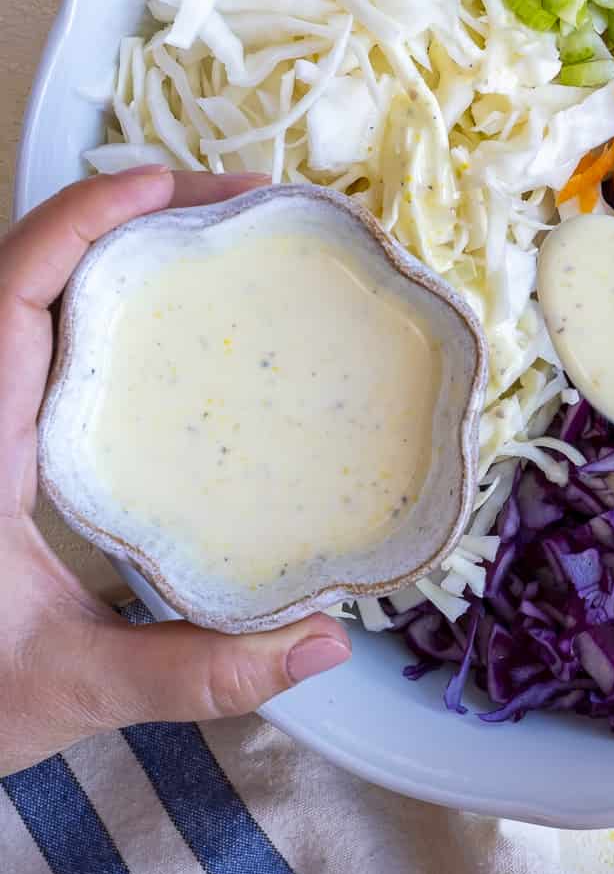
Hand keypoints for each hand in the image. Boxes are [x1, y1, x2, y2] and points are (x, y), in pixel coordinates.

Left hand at [0, 167, 349, 777]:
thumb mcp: (68, 689)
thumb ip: (193, 672)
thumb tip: (322, 643)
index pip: (14, 290)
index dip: (86, 219)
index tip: (171, 184)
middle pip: (28, 267)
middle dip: (126, 216)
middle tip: (235, 209)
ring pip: (28, 297)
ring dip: (111, 253)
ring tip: (212, 245)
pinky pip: (35, 342)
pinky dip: (97, 305)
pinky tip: (165, 330)